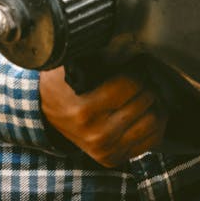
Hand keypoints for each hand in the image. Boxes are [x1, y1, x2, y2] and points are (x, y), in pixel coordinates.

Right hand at [40, 66, 168, 165]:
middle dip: (147, 84)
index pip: (130, 85)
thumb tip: (122, 42)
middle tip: (143, 76)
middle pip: (145, 101)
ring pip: (154, 121)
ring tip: (147, 92)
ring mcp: (107, 149)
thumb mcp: (66, 67)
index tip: (134, 65)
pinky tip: (147, 111)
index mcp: (85, 111)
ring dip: (155, 103)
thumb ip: (91, 56)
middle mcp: (98, 134)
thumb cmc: (58, 86)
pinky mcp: (114, 158)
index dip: (137, 70)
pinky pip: (152, 140)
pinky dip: (156, 123)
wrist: (44, 116)